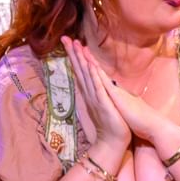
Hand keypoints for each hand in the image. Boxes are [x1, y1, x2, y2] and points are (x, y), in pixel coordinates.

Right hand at [61, 39, 134, 156]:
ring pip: (87, 75)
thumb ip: (100, 94)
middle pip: (80, 70)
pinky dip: (94, 76)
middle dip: (74, 54)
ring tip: (76, 45)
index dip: (76, 57)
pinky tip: (90, 65)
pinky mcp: (104, 104)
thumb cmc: (111, 124)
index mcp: (91, 93)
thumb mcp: (105, 104)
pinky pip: (98, 87)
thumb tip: (97, 83)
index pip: (82, 71)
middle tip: (66, 38)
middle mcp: (91, 94)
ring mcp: (96, 98)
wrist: (113, 143)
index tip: (71, 42)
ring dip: (82, 60)